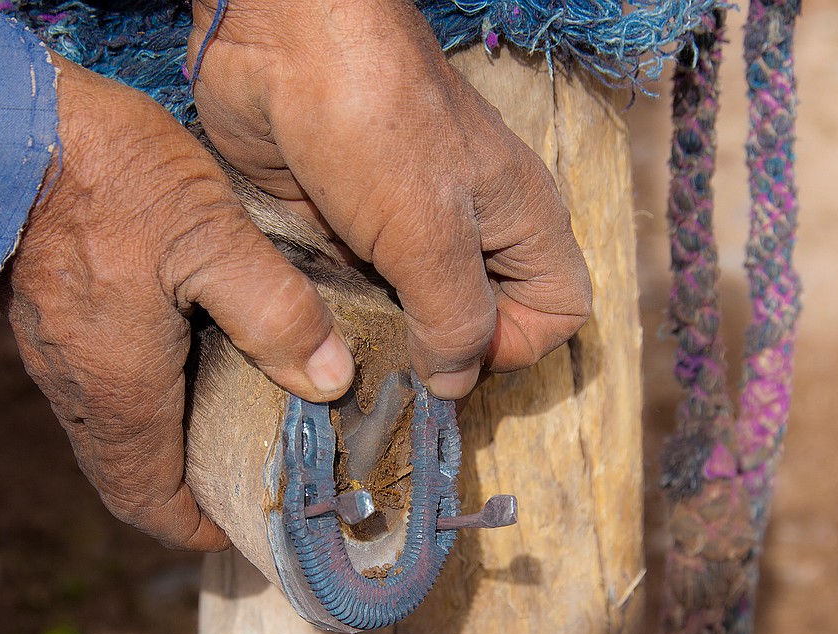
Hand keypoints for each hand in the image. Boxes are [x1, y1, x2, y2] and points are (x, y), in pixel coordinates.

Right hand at [0, 52, 354, 549]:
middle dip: (180, 494)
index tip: (235, 530)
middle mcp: (79, 386)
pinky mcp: (45, 314)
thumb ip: (276, 312)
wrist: (3, 124)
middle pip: (125, 475)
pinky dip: (138, 404)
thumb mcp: (212, 237)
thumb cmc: (109, 178)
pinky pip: (93, 389)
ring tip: (220, 426)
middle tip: (236, 480)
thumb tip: (331, 380)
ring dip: (159, 449)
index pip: (148, 499)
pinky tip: (179, 361)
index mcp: (121, 388)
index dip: (193, 528)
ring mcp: (55, 352)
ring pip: (108, 434)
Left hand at [189, 0, 591, 399]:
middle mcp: (469, 231)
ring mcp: (404, 230)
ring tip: (342, 345)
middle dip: (441, 353)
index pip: (557, 313)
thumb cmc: (373, 123)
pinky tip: (312, 318)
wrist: (281, 45)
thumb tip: (455, 384)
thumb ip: (454, 319)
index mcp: (518, 221)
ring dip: (383, 338)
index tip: (449, 349)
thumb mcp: (430, 232)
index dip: (514, 346)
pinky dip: (340, 313)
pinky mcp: (348, 229)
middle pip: (482, 320)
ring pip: (413, 314)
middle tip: (389, 363)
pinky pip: (357, 293)